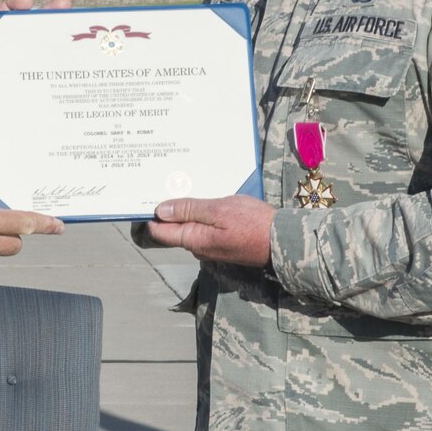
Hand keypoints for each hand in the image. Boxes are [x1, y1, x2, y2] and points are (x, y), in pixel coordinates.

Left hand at [0, 0, 71, 162]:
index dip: (10, 10)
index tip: (29, 3)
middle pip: (16, 40)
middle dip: (40, 22)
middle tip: (64, 8)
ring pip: (25, 65)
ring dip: (47, 53)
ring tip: (72, 43)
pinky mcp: (2, 108)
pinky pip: (24, 96)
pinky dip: (42, 89)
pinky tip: (62, 86)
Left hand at [146, 195, 274, 266]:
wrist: (282, 240)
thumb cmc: (253, 223)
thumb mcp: (219, 210)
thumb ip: (189, 210)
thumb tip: (160, 211)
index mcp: (193, 240)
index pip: (159, 231)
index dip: (152, 214)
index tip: (149, 193)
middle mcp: (198, 248)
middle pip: (174, 228)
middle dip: (170, 208)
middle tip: (170, 182)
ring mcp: (210, 247)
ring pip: (190, 226)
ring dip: (188, 210)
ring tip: (189, 185)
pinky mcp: (221, 243)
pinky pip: (204, 228)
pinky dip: (202, 214)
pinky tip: (208, 199)